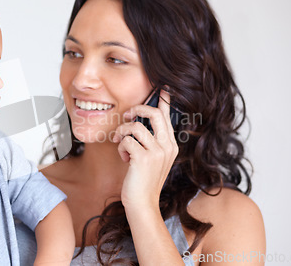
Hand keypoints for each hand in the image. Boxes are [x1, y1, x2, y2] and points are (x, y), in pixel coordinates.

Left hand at [112, 89, 178, 209]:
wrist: (142, 204)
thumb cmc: (142, 180)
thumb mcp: (151, 159)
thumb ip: (149, 141)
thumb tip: (136, 122)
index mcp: (171, 145)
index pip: (168, 116)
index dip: (164, 99)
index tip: (163, 86)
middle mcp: (167, 146)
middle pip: (154, 113)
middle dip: (137, 109)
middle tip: (127, 116)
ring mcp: (157, 152)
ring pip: (136, 126)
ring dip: (122, 133)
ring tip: (120, 143)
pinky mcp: (144, 158)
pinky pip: (126, 140)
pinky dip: (121, 147)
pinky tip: (124, 158)